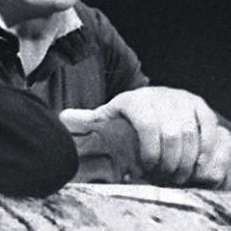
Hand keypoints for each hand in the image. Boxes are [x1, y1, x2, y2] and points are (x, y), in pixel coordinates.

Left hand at [61, 87, 230, 186]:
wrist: (154, 103)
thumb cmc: (127, 117)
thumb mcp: (106, 118)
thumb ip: (87, 121)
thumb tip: (61, 117)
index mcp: (134, 99)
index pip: (146, 123)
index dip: (149, 150)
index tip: (147, 167)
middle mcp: (160, 95)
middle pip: (172, 133)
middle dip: (169, 161)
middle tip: (164, 176)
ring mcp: (183, 101)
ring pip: (192, 135)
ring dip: (186, 161)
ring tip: (177, 176)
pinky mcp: (201, 109)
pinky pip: (211, 133)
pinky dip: (205, 154)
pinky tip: (196, 168)